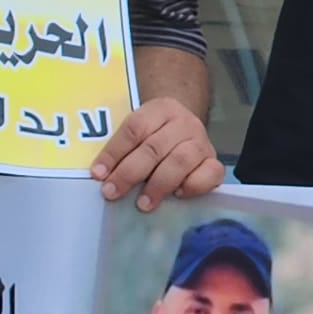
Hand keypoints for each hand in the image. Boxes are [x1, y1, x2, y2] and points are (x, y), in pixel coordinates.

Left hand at [92, 98, 224, 211]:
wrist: (186, 127)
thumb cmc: (154, 135)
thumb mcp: (138, 131)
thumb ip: (123, 148)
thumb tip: (101, 175)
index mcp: (160, 110)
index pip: (133, 129)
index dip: (113, 153)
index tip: (98, 175)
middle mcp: (183, 123)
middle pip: (154, 148)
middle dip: (129, 173)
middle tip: (112, 192)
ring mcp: (201, 141)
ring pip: (180, 161)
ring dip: (158, 185)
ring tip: (142, 203)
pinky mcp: (214, 161)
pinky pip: (210, 173)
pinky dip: (193, 186)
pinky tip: (178, 194)